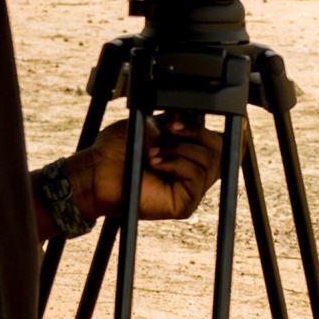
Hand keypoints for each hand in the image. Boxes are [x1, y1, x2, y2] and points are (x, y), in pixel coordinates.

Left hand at [72, 115, 223, 223]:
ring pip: (209, 161)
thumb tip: (197, 114)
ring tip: (153, 153)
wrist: (98, 170)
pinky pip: (197, 176)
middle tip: (170, 130)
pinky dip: (176, 163)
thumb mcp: (153, 126)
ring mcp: (190, 191)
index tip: (177, 121)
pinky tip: (155, 163)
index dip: (204, 129)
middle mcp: (193, 174)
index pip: (218, 142)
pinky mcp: (185, 204)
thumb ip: (178, 120)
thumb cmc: (119, 150)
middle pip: (220, 149)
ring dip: (179, 149)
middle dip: (196, 133)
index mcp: (188, 157)